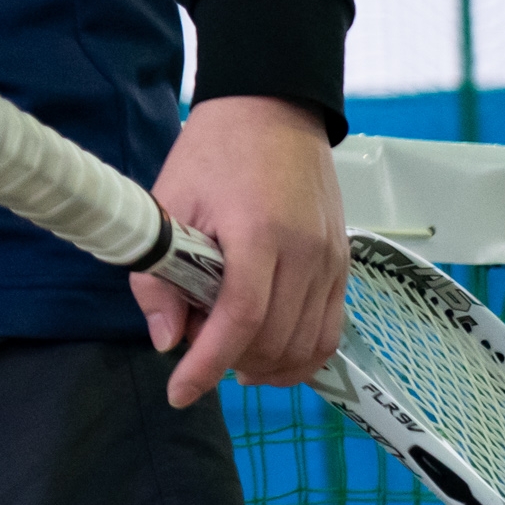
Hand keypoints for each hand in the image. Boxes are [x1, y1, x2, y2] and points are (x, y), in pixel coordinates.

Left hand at [140, 94, 345, 407]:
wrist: (272, 109)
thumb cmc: (212, 151)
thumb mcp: (169, 203)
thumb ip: (160, 276)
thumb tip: (167, 341)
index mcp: (259, 235)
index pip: (238, 321)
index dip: (206, 366)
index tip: (179, 394)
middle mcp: (306, 254)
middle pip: (273, 340)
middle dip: (229, 362)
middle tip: (192, 346)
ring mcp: (332, 261)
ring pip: (307, 345)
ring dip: (265, 366)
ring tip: (227, 357)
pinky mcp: (344, 265)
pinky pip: (330, 329)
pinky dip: (300, 355)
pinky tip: (266, 355)